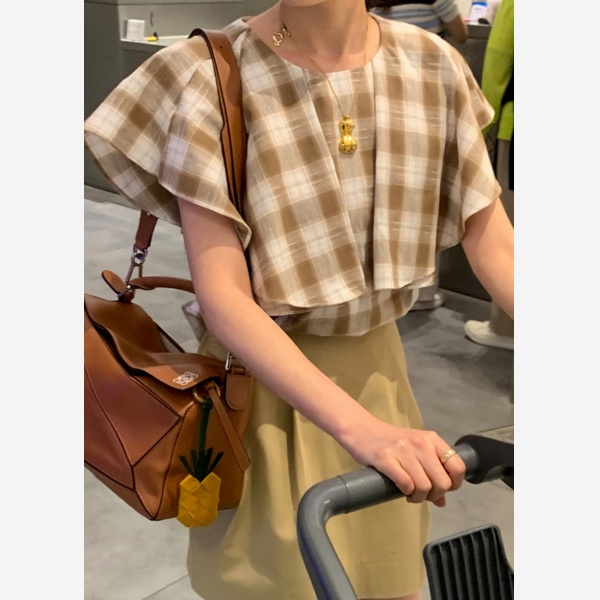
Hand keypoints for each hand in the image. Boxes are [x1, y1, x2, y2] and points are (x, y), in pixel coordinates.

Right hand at [341, 417, 465, 506]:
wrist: (362, 430)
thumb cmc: (391, 442)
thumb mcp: (415, 452)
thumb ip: (431, 472)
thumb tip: (442, 501)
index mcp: (431, 439)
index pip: (457, 466)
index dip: (454, 484)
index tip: (441, 489)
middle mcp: (420, 442)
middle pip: (442, 482)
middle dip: (434, 495)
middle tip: (423, 495)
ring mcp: (403, 449)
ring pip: (424, 486)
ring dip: (418, 497)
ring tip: (411, 494)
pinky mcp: (385, 458)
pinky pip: (405, 484)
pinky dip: (406, 492)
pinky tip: (401, 489)